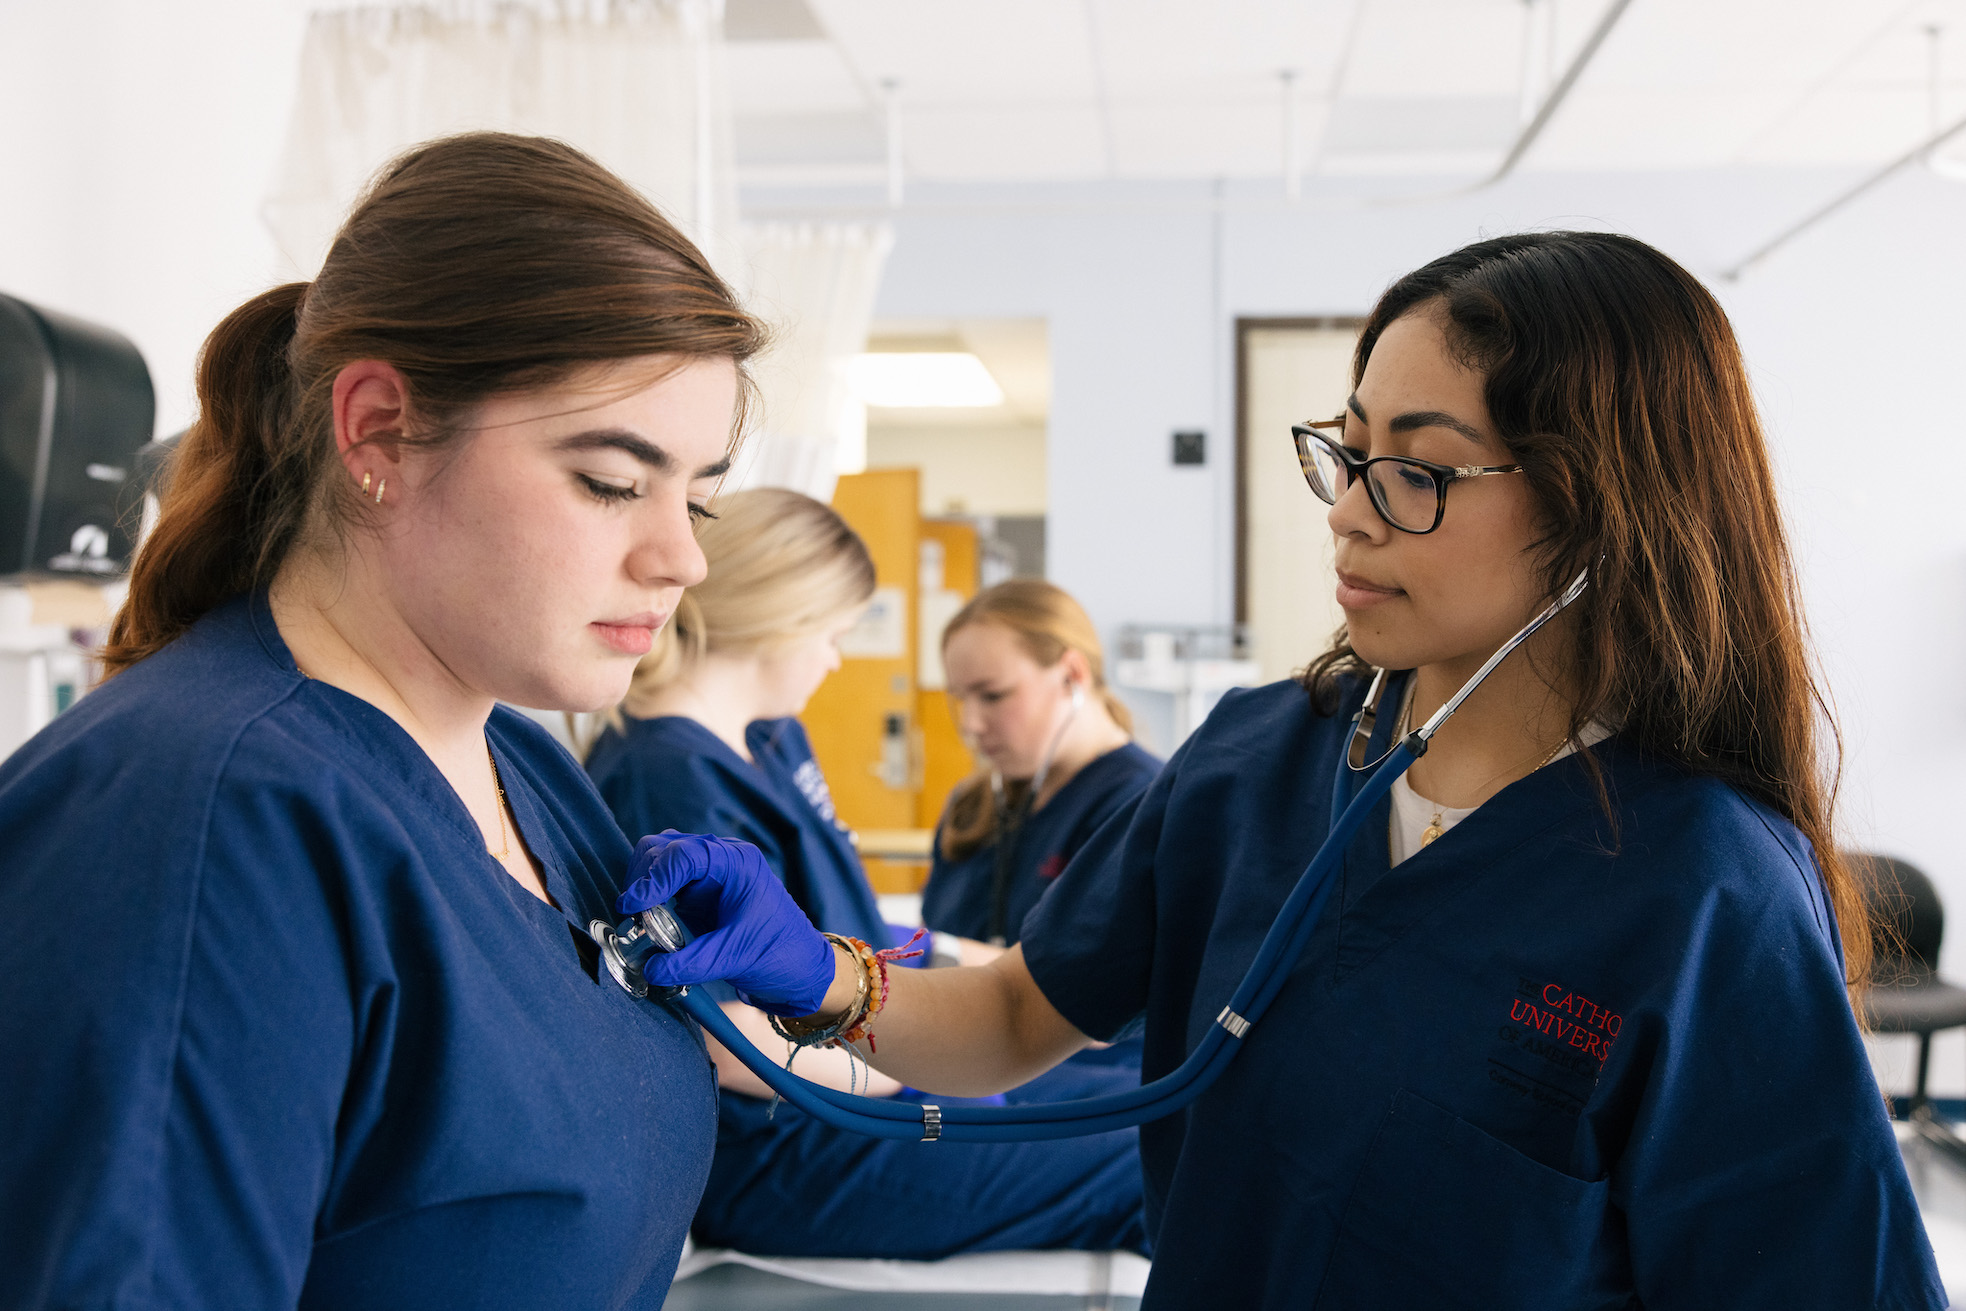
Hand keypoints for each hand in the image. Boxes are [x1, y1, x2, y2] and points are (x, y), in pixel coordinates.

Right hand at [616, 831, 834, 1017]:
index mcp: (737, 863)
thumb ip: (689, 964)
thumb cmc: (779, 954)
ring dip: (644, 883)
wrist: (800, 967)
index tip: (632, 906)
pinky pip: (666, 879)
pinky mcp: (701, 889)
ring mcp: (710, 871)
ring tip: (639, 916)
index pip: (684, 855)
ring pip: (661, 858)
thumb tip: (649, 969)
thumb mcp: (733, 959)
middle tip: (633, 914)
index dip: (653, 878)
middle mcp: (722, 857)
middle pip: (665, 848)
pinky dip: (651, 894)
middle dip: (644, 877)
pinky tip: (648, 918)